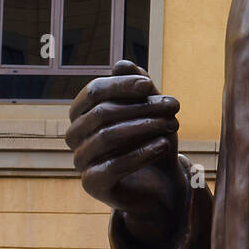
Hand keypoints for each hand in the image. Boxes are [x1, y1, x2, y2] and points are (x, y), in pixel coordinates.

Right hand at [66, 59, 188, 247]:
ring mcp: (80, 161)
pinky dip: (141, 153)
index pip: (94, 91)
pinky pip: (114, 165)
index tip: (149, 86)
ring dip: (144, 127)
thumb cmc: (151, 139)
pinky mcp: (92, 184)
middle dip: (141, 106)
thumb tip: (122, 63)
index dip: (121, 85)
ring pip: (108, 137)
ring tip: (173, 124)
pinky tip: (164, 145)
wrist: (160, 184)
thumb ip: (137, 88)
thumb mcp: (150, 110)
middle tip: (174, 106)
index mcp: (81, 112)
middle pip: (102, 113)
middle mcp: (74, 135)